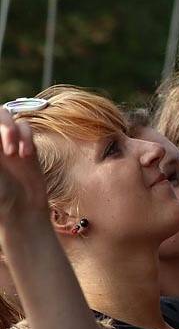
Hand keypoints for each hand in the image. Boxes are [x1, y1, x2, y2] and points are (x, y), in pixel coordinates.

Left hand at [0, 107, 47, 229]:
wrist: (19, 212)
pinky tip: (25, 155)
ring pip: (7, 116)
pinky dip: (26, 138)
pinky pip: (26, 128)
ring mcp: (7, 141)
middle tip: (4, 141)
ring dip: (10, 129)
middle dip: (0, 123)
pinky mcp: (26, 146)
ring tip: (12, 152)